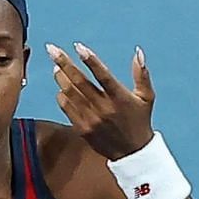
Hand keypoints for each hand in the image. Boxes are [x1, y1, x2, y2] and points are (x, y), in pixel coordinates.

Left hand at [47, 42, 155, 159]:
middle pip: (79, 82)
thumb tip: (137, 51)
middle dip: (64, 63)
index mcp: (120, 98)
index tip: (78, 46)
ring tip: (56, 66)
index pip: (102, 75)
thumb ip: (142, 74)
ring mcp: (91, 119)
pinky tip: (61, 87)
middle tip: (52, 49)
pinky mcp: (82, 128)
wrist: (132, 152)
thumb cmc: (140, 120)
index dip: (90, 60)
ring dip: (60, 77)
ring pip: (69, 93)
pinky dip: (61, 96)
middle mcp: (104, 108)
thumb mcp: (147, 97)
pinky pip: (66, 108)